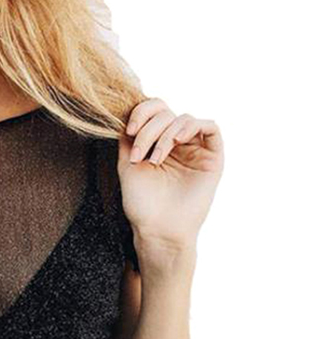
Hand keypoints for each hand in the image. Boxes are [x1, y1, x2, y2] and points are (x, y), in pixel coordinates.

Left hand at [118, 97, 223, 249]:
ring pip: (183, 119)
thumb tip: (126, 110)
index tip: (129, 130)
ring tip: (155, 159)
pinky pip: (210, 127)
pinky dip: (191, 126)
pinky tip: (176, 140)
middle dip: (149, 129)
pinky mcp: (213, 157)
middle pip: (166, 113)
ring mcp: (195, 149)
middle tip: (139, 153)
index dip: (141, 112)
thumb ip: (128, 137)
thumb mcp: (127, 163)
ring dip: (164, 134)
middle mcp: (176, 143)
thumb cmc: (142, 202)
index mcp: (156, 142)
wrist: (158, 229)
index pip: (153, 111)